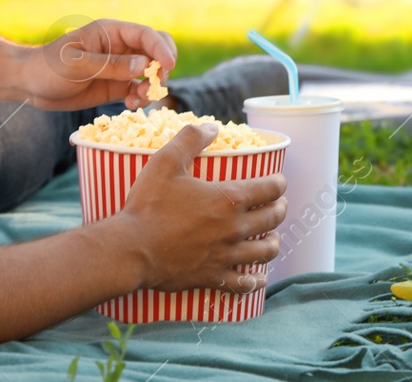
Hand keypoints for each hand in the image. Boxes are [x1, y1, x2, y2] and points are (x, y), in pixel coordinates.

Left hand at [0, 19, 177, 110]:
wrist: (30, 84)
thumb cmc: (48, 67)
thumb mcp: (78, 65)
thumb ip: (111, 65)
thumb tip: (144, 65)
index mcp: (112, 32)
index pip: (146, 35)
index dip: (161, 49)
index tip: (168, 67)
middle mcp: (120, 47)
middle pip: (156, 49)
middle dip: (163, 66)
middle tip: (157, 84)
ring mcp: (119, 67)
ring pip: (151, 71)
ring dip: (152, 85)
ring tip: (138, 99)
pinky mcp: (115, 85)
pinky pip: (138, 89)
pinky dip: (141, 98)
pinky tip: (129, 105)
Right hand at [110, 124, 286, 293]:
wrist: (131, 250)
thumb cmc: (148, 205)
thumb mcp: (166, 162)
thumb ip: (190, 139)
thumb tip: (210, 126)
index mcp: (228, 199)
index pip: (269, 189)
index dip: (278, 183)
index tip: (278, 182)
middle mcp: (234, 228)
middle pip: (272, 219)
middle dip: (280, 209)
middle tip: (279, 205)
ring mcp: (226, 256)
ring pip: (265, 252)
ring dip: (273, 243)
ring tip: (271, 238)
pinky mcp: (213, 277)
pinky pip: (243, 284)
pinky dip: (254, 281)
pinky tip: (257, 278)